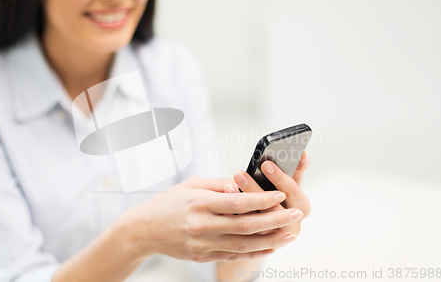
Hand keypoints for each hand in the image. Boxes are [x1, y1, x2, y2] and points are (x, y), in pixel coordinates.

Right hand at [118, 176, 302, 261]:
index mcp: (199, 203)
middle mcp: (202, 225)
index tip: (280, 194)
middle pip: (245, 225)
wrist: (144, 230)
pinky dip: (254, 252)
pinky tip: (270, 247)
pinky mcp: (203, 256)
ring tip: (291, 234)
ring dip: (271, 240)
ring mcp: (203, 244)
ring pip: (243, 244)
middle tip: (296, 214)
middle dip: (274, 220)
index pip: (236, 202)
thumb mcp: (191, 185)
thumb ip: (218, 185)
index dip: (261, 199)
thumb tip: (242, 186)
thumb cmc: (168, 202)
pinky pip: (234, 255)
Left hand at [226, 152, 310, 237]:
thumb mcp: (287, 184)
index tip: (265, 164)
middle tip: (239, 173)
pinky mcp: (256, 244)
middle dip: (254, 190)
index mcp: (302, 209)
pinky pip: (244, 231)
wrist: (266, 226)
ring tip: (229, 185)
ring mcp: (273, 238)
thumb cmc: (277, 197)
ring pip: (257, 222)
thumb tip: (303, 153)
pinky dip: (233, 215)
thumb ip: (295, 170)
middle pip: (273, 210)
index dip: (280, 178)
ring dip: (242, 203)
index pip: (293, 193)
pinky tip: (223, 200)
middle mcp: (291, 226)